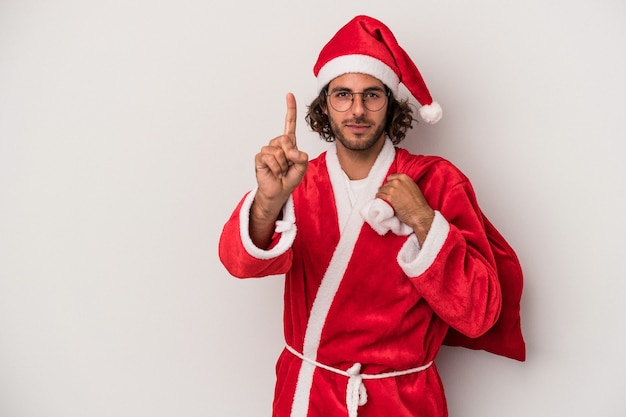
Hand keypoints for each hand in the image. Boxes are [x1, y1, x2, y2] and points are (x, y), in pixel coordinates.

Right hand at [249, 93, 307, 247]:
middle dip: (290, 155)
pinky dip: (276, 168)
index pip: (289, 123)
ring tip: (281, 171)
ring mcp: (267, 150)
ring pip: (279, 151)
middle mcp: (277, 144)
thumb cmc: (289, 178)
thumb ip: (301, 158)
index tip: (289, 95)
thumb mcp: (302, 168)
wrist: (278, 192)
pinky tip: (274, 172)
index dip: (290, 109)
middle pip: (286, 139)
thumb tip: (291, 151)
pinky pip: (271, 158)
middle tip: (288, 166)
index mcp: (288, 143)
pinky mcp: (260, 158)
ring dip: (283, 165)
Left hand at [376, 173, 433, 244]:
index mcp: (404, 177)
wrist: (419, 214)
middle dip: (386, 191)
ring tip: (385, 201)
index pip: (390, 177)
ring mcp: (392, 189)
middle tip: (388, 198)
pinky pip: (379, 197)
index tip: (390, 190)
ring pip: (380, 190)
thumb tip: (395, 186)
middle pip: (385, 184)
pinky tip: (382, 203)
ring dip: (382, 196)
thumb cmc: (418, 204)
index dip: (390, 184)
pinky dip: (379, 200)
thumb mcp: (413, 188)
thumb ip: (404, 184)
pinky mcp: (389, 198)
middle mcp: (397, 181)